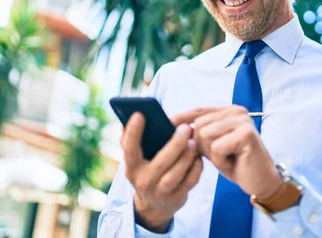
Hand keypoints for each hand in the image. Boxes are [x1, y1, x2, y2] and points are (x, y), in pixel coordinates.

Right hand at [121, 113, 202, 231]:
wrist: (153, 207)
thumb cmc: (146, 173)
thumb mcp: (135, 162)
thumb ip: (130, 143)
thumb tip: (123, 123)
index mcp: (132, 168)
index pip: (129, 150)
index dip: (133, 132)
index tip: (139, 114)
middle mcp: (145, 181)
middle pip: (160, 163)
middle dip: (175, 144)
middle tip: (185, 127)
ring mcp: (161, 192)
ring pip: (176, 174)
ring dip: (187, 156)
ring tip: (194, 140)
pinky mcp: (177, 197)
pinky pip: (190, 181)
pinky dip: (196, 167)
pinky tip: (198, 156)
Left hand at [176, 106, 282, 198]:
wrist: (261, 181)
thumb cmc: (236, 163)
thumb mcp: (214, 146)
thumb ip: (200, 134)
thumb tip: (173, 127)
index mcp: (229, 111)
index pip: (199, 111)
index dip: (182, 118)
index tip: (165, 123)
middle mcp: (237, 111)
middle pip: (199, 125)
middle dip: (202, 146)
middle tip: (220, 155)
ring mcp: (242, 121)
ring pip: (205, 135)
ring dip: (212, 154)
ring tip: (227, 157)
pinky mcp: (246, 134)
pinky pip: (217, 148)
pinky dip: (221, 161)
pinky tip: (233, 162)